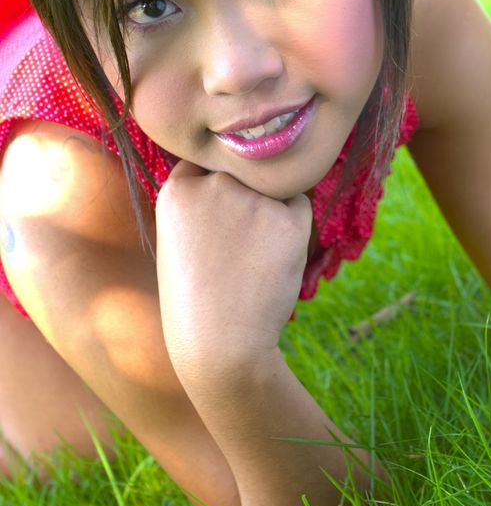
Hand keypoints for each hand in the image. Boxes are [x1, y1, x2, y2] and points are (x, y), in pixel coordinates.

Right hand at [155, 161, 311, 379]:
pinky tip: (270, 259)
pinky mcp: (289, 219)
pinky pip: (298, 206)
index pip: (208, 163)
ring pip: (272, 187)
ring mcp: (253, 200)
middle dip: (244, 197)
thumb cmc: (195, 295)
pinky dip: (291, 227)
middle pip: (242, 171)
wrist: (219, 343)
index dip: (216, 188)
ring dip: (268, 210)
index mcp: (178, 189)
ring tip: (250, 256)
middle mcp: (214, 185)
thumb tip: (240, 168)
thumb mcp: (176, 237)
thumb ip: (199, 198)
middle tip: (232, 246)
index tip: (213, 219)